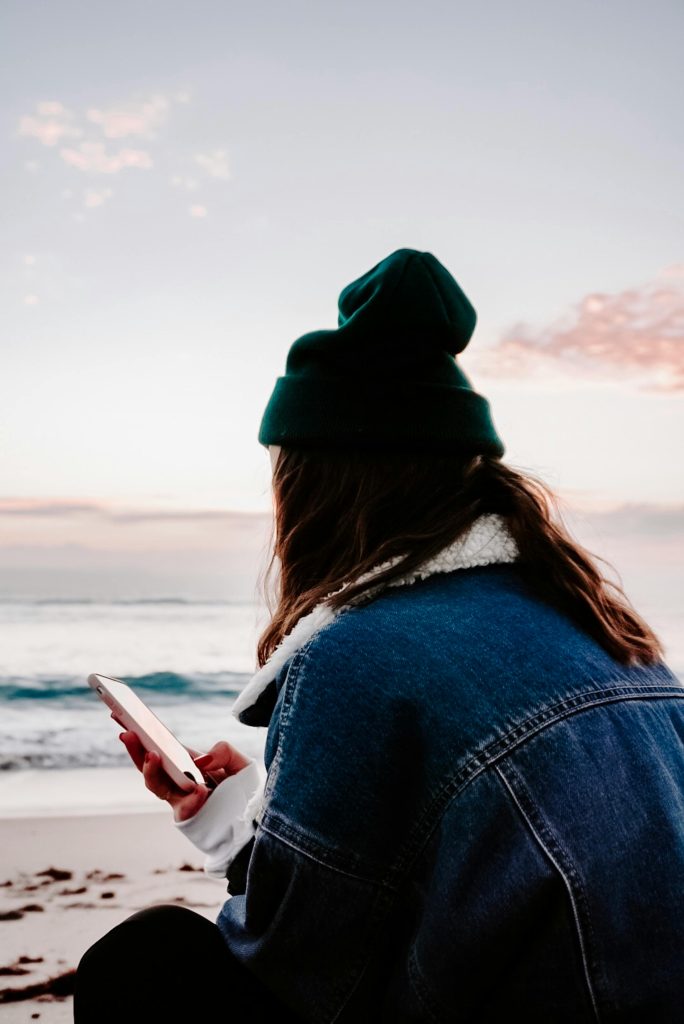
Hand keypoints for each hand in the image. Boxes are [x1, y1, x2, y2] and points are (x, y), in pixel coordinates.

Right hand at [116, 718, 250, 822]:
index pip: (160, 745)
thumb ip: (223, 752)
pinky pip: (184, 808)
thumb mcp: (239, 761)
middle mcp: (178, 779)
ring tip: (152, 755)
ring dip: (151, 771)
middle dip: (135, 749)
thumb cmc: (243, 787)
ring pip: (156, 786)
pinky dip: (191, 800)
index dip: (142, 732)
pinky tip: (200, 790)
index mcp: (187, 761)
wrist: (255, 818)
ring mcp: (181, 798)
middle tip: (127, 732)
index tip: (122, 714)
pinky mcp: (190, 817)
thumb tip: (200, 761)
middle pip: (149, 764)